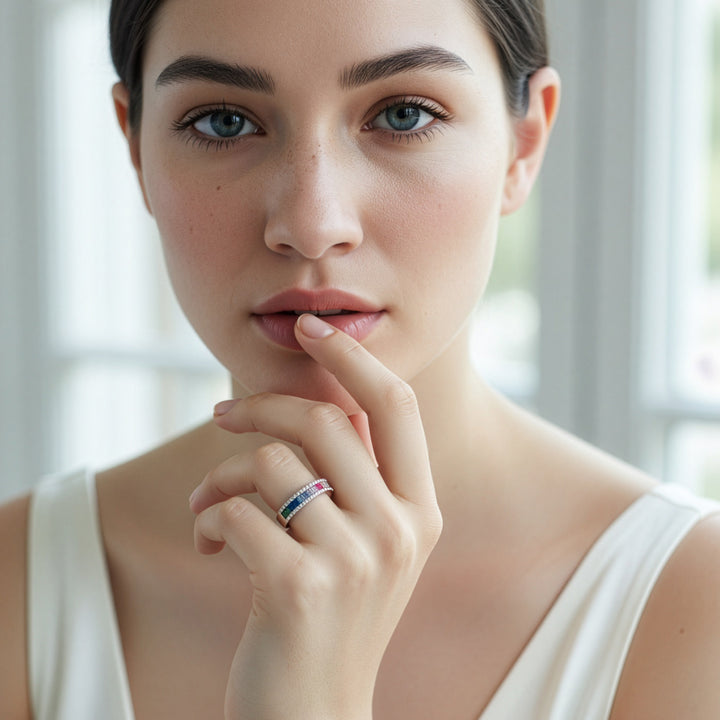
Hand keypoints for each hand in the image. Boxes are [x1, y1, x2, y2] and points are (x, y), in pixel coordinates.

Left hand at [189, 313, 442, 719]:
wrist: (313, 712)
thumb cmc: (332, 613)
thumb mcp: (364, 542)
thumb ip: (356, 476)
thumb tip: (312, 398)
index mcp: (420, 510)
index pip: (396, 406)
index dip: (351, 356)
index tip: (308, 326)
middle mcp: (398, 529)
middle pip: (324, 420)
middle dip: (260, 407)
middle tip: (222, 415)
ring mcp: (354, 560)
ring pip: (270, 463)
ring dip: (220, 474)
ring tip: (207, 503)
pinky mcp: (300, 587)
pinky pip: (237, 511)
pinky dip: (209, 517)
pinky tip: (209, 541)